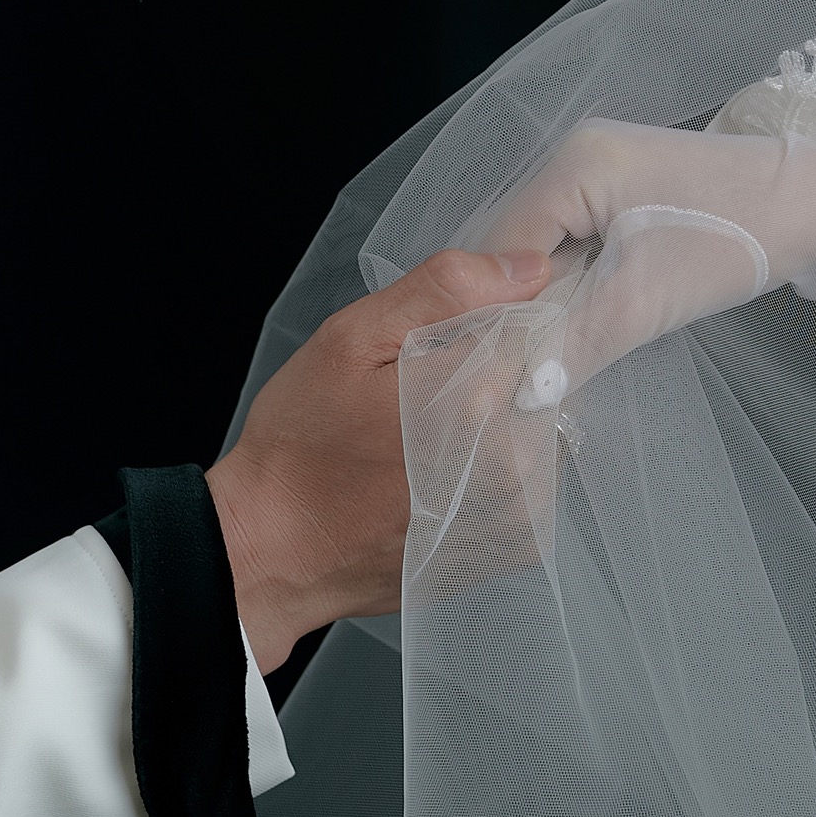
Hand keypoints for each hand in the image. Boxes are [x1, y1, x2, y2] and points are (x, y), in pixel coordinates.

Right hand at [206, 248, 550, 666]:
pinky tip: (447, 474)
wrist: (274, 551)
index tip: (447, 343)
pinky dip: (502, 469)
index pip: (537, 327)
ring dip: (503, 423)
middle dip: (496, 375)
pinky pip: (535, 480)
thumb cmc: (302, 442)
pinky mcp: (513, 543)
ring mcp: (517, 509)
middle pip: (542, 379)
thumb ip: (443, 291)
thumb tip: (533, 265)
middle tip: (425, 396)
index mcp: (477, 396)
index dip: (496, 323)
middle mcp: (512, 459)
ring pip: (541, 427)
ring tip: (430, 439)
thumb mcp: (350, 341)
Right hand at [478, 118, 815, 404]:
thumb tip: (517, 396)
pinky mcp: (633, 193)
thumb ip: (573, 346)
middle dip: (518, 311)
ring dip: (551, 304)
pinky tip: (586, 326)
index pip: (495, 248)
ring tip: (552, 357)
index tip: (491, 376)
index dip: (490, 314)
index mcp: (571, 163)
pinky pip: (581, 246)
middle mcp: (578, 155)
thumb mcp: (645, 300)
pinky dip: (580, 289)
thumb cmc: (733, 240)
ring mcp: (607, 171)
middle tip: (520, 374)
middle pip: (517, 247)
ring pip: (549, 251)